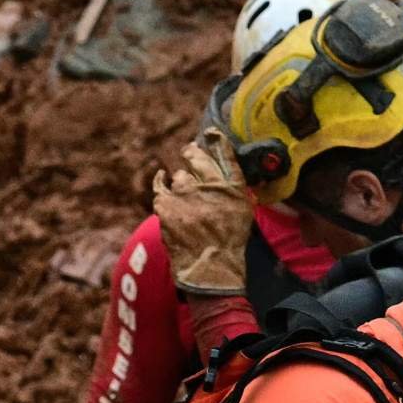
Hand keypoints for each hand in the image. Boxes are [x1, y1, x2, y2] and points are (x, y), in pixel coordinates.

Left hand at [153, 126, 253, 297]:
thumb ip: (232, 189)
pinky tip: (162, 178)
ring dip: (180, 181)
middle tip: (190, 153)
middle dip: (192, 154)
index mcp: (233, 189)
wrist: (210, 267)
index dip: (217, 141)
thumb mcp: (242, 214)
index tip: (211, 134)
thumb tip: (223, 167)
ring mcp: (186, 194)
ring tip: (185, 193)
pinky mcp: (166, 204)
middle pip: (196, 157)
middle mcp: (210, 186)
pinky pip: (160, 185)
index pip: (225, 155)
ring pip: (179, 175)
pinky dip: (161, 182)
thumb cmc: (229, 243)